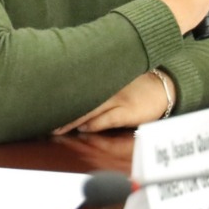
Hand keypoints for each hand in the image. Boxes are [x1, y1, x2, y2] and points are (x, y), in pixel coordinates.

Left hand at [54, 70, 173, 134]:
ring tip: (56, 129)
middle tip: (44, 119)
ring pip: (89, 111)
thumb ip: (97, 85)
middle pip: (79, 100)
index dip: (60, 97)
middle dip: (61, 111)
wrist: (164, 86)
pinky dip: (94, 124)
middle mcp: (108, 88)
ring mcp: (117, 99)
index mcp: (103, 79)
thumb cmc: (137, 85)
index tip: (44, 103)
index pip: (77, 87)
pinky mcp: (127, 111)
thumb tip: (75, 93)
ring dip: (72, 121)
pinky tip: (82, 129)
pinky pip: (107, 118)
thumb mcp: (115, 80)